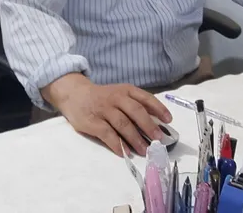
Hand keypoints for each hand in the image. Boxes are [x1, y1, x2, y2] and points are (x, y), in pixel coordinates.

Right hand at [42, 73, 172, 155]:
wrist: (74, 93)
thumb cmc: (102, 97)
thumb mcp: (119, 93)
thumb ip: (134, 104)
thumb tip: (156, 123)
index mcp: (126, 90)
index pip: (145, 98)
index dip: (158, 109)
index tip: (168, 120)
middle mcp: (116, 98)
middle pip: (136, 111)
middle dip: (149, 126)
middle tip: (158, 140)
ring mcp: (104, 110)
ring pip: (123, 124)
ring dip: (135, 139)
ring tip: (144, 150)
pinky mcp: (93, 122)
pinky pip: (107, 134)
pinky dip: (117, 144)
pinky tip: (124, 153)